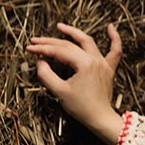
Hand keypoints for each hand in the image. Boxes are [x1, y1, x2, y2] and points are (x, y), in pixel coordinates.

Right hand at [26, 23, 123, 144]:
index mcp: (84, 64)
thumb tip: (40, 62)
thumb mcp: (59, 92)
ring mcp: (104, 63)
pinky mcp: (109, 68)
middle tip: (36, 40)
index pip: (59, 51)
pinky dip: (114, 38)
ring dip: (74, 33)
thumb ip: (47, 75)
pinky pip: (115, 51)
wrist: (100, 118)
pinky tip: (110, 27)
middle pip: (71, 44)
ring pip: (89, 42)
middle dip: (51, 41)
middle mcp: (95, 59)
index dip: (43, 49)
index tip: (29, 48)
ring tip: (60, 27)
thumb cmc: (81, 107)